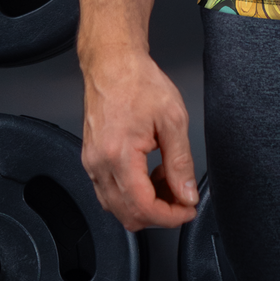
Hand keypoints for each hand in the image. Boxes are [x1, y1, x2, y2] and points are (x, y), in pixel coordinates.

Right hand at [81, 45, 198, 227]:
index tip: (187, 209)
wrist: (113, 64)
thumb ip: (181, 162)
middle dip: (160, 213)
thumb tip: (186, 193)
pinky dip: (132, 193)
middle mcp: (99, 165)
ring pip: (117, 207)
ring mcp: (92, 164)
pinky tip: (149, 173)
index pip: (144, 208)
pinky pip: (110, 192)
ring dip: (145, 204)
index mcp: (119, 156)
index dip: (170, 216)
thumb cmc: (138, 82)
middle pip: (128, 215)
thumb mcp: (173, 118)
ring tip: (167, 178)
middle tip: (182, 197)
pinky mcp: (91, 160)